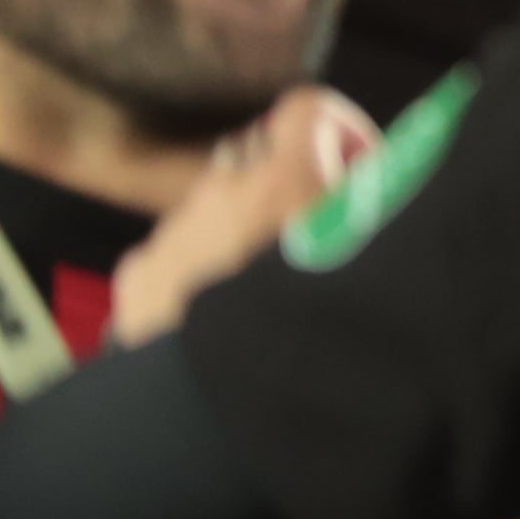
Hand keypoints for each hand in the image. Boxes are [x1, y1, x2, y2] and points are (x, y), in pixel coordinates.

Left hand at [108, 87, 378, 342]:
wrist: (212, 409)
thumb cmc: (311, 331)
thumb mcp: (370, 256)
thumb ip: (374, 212)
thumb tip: (381, 187)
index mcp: (286, 181)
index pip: (309, 109)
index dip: (335, 134)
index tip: (351, 173)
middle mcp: (223, 189)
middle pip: (258, 162)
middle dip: (283, 189)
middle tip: (306, 244)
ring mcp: (173, 229)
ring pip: (213, 210)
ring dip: (237, 234)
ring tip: (256, 294)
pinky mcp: (138, 272)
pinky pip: (171, 252)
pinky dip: (193, 272)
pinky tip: (210, 319)